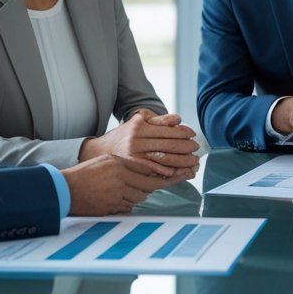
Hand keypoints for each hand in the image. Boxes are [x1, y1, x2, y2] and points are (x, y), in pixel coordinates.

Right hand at [61, 154, 166, 215]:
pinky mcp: (111, 208)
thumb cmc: (85, 172)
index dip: (157, 175)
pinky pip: (127, 208)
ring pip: (138, 198)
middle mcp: (120, 181)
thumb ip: (128, 163)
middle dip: (149, 187)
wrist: (66, 189)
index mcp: (119, 166)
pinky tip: (118, 198)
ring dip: (137, 195)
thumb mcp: (108, 159)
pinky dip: (127, 204)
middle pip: (147, 187)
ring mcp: (116, 196)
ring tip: (127, 190)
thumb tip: (148, 169)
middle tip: (148, 185)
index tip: (165, 176)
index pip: (147, 171)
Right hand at [80, 109, 199, 177]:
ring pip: (163, 159)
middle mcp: (135, 141)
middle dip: (185, 149)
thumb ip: (157, 120)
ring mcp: (132, 157)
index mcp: (137, 126)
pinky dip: (168, 173)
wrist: (96, 152)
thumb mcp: (136, 121)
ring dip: (181, 162)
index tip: (192, 135)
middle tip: (196, 150)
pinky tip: (178, 173)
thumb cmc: (121, 136)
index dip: (183, 133)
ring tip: (192, 164)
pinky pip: (154, 172)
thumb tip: (177, 119)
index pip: (166, 129)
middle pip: (167, 145)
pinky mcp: (131, 170)